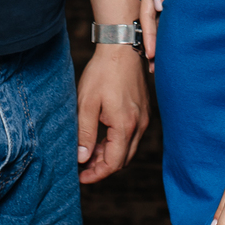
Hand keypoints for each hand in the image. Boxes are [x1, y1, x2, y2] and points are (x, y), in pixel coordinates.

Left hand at [76, 43, 149, 182]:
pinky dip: (118, 143)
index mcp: (125, 125)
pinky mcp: (143, 111)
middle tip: (82, 166)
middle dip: (102, 167)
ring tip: (89, 152)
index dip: (96, 174)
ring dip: (110, 155)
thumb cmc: (102, 73)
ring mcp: (144, 118)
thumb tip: (82, 158)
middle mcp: (139, 125)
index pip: (113, 163)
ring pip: (128, 149)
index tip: (81, 177)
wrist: (121, 47)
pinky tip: (102, 137)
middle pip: (123, 160)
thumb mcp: (86, 104)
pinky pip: (132, 136)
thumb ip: (85, 133)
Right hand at [140, 0, 186, 70]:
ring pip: (163, 25)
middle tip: (154, 69)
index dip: (150, 36)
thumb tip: (159, 4)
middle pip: (153, 26)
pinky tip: (176, 47)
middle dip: (152, 47)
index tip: (151, 55)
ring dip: (162, 44)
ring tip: (162, 65)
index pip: (148, 17)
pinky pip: (175, 19)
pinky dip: (173, 34)